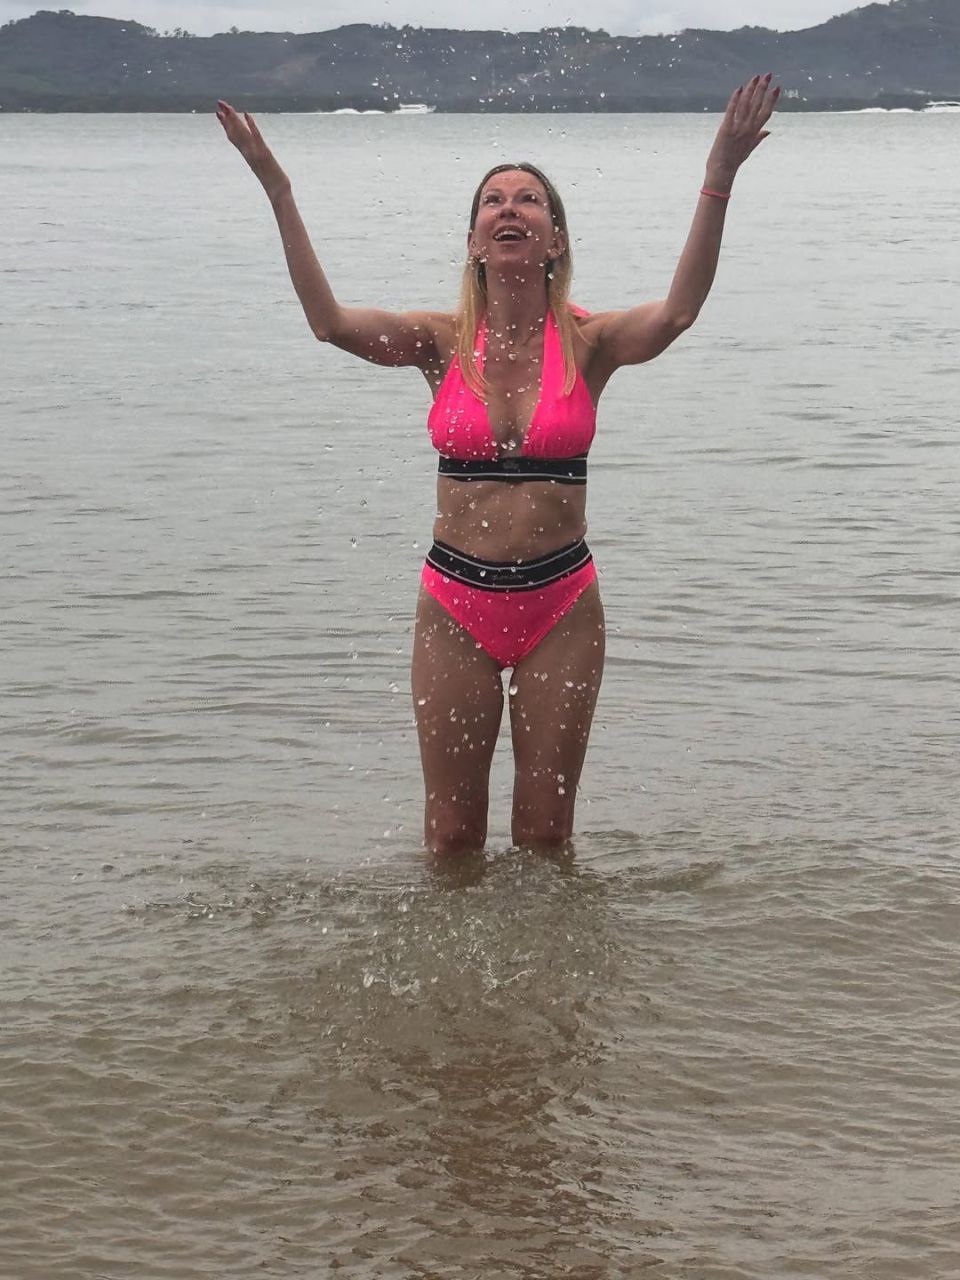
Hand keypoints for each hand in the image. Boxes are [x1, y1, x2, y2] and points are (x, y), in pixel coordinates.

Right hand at [216, 99, 289, 197]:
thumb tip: (252, 155)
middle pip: (234, 132)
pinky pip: (256, 136)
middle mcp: (248, 153)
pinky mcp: (265, 153)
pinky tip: (247, 114)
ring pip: (242, 132)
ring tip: (227, 106)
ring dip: (235, 118)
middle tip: (219, 102)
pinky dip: (251, 125)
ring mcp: (255, 152)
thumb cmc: (272, 184)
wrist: (278, 193)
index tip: (218, 113)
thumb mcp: (261, 169)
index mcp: (247, 155)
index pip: (233, 137)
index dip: (225, 125)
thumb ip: (256, 161)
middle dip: (227, 117)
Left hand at [705, 74, 779, 189]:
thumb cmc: (734, 162)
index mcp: (755, 133)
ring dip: (751, 89)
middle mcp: (748, 129)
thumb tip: (769, 131)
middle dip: (764, 88)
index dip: (772, 99)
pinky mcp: (726, 129)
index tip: (777, 87)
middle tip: (768, 74)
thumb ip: (759, 138)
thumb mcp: (749, 150)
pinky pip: (732, 110)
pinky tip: (739, 89)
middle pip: (758, 104)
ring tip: (755, 77)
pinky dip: (735, 99)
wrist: (722, 173)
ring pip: (747, 104)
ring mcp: (738, 129)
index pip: (766, 112)